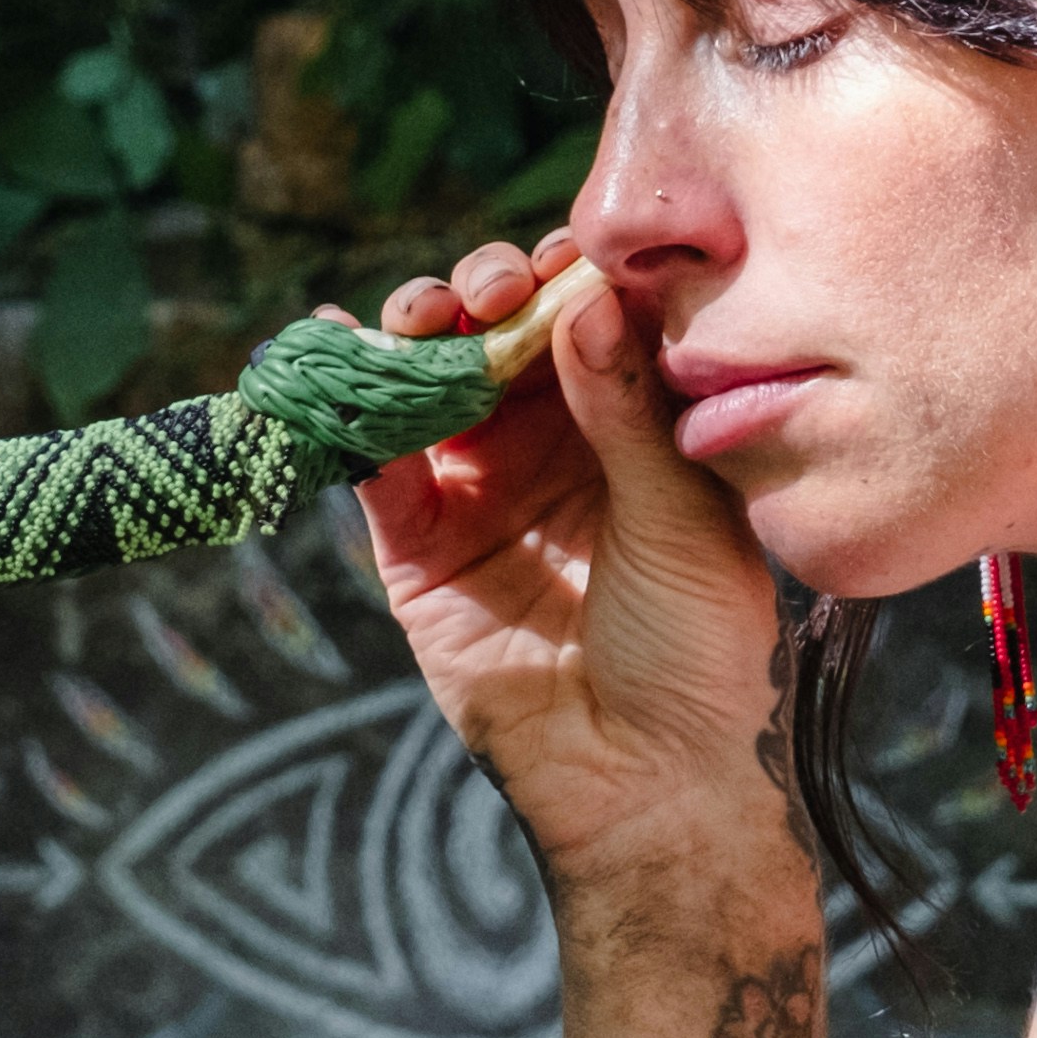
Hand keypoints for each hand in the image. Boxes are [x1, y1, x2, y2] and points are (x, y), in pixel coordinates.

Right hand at [351, 241, 803, 896]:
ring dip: (412, 333)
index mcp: (631, 428)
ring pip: (427, 383)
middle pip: (495, 337)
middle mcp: (550, 447)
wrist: (648, 781)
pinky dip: (345, 410)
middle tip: (484, 295)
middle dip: (480, 294)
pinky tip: (334, 353)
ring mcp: (478, 492)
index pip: (583, 321)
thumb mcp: (684, 516)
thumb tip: (582, 298)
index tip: (556, 256)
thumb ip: (626, 407)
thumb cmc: (702, 650)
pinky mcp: (417, 548)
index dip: (562, 276)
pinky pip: (371, 465)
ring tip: (419, 320)